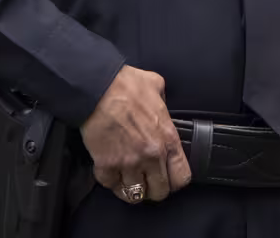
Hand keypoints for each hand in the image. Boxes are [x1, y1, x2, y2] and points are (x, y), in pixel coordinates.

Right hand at [81, 66, 191, 203]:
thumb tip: (160, 103)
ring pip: (136, 194)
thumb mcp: (156, 86)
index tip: (167, 177)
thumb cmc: (125, 85)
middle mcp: (151, 155)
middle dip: (154, 188)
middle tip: (146, 179)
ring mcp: (129, 162)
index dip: (174, 180)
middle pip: (159, 192)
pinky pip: (111, 186)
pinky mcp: (107, 165)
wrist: (98, 88)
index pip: (181, 177)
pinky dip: (111, 181)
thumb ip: (163, 101)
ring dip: (132, 188)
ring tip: (127, 178)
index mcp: (167, 138)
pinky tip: (111, 171)